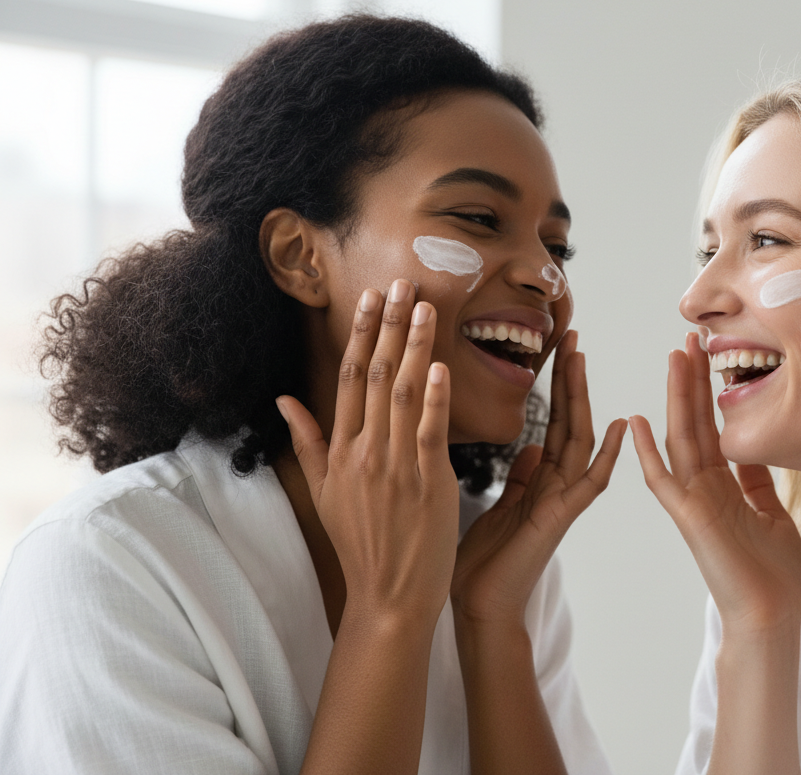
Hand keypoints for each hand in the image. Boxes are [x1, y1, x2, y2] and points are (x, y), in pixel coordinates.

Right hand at [277, 280, 459, 621]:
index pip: (349, 379)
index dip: (360, 334)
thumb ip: (309, 441)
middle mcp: (365, 452)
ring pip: (405, 395)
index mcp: (342, 451)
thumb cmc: (361, 544)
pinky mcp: (427, 483)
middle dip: (390, 326)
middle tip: (404, 283)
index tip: (370, 299)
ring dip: (416, 348)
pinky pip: (430, 433)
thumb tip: (284, 398)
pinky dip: (435, 398)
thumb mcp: (323, 492)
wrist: (388, 595)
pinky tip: (439, 366)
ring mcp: (396, 467)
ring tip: (427, 308)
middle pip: (376, 376)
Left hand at [451, 330, 626, 626]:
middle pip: (569, 422)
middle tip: (572, 335)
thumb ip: (519, 480)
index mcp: (537, 483)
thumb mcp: (497, 510)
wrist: (477, 609)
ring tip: (580, 359)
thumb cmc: (481, 565)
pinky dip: (608, 456)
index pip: (552, 423)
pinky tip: (620, 427)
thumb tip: (530, 448)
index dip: (556, 386)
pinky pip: (589, 484)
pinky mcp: (558, 520)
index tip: (558, 348)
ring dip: (581, 399)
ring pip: (579, 441)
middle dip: (570, 379)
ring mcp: (560, 503)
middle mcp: (554, 487)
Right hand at [631, 333, 800, 636]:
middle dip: (693, 380)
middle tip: (690, 337)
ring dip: (676, 398)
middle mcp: (705, 489)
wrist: (773, 618)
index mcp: (727, 486)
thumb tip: (763, 447)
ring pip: (679, 439)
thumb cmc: (780, 575)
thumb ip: (762, 481)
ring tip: (674, 357)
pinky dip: (646, 453)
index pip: (714, 426)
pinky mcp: (688, 520)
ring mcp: (693, 503)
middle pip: (694, 423)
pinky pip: (663, 482)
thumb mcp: (776, 513)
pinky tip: (635, 421)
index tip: (713, 352)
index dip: (712, 390)